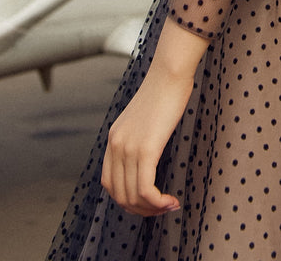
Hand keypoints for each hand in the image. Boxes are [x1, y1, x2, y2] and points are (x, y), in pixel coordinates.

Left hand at [101, 20, 207, 215]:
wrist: (170, 71)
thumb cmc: (165, 91)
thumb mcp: (144, 118)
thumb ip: (140, 137)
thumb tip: (150, 157)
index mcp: (113, 139)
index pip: (109, 184)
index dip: (128, 199)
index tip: (150, 200)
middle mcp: (115, 145)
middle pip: (120, 195)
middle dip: (142, 209)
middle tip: (163, 208)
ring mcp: (128, 148)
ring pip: (132, 196)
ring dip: (151, 209)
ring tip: (169, 205)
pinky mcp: (145, 149)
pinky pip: (145, 189)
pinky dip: (157, 202)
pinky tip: (171, 200)